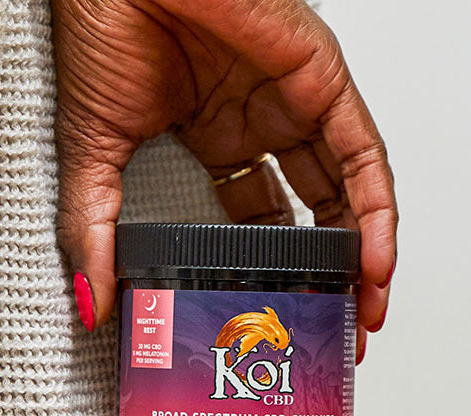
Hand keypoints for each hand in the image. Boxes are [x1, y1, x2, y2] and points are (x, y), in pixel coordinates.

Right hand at [52, 0, 396, 362]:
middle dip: (328, 275)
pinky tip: (374, 266)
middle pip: (314, 213)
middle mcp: (263, 124)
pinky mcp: (322, 82)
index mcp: (214, 140)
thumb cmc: (102, 28)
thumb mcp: (94, 154)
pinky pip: (364, 157)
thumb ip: (95, 229)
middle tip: (335, 330)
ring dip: (364, 256)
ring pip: (348, 191)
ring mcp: (295, 104)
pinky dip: (376, 212)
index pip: (260, 220)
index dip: (273, 272)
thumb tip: (95, 303)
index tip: (277, 318)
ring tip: (362, 314)